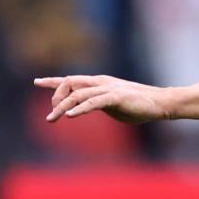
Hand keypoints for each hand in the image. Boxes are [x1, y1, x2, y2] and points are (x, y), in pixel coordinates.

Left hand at [35, 75, 168, 123]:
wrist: (161, 103)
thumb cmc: (139, 105)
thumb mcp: (113, 104)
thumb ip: (97, 104)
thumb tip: (85, 108)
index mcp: (99, 83)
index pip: (71, 79)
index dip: (53, 81)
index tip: (37, 82)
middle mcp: (100, 82)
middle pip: (69, 83)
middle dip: (55, 97)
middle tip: (50, 115)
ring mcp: (108, 88)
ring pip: (77, 94)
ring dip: (62, 107)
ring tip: (52, 119)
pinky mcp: (116, 97)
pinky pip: (93, 102)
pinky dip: (79, 108)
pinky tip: (70, 116)